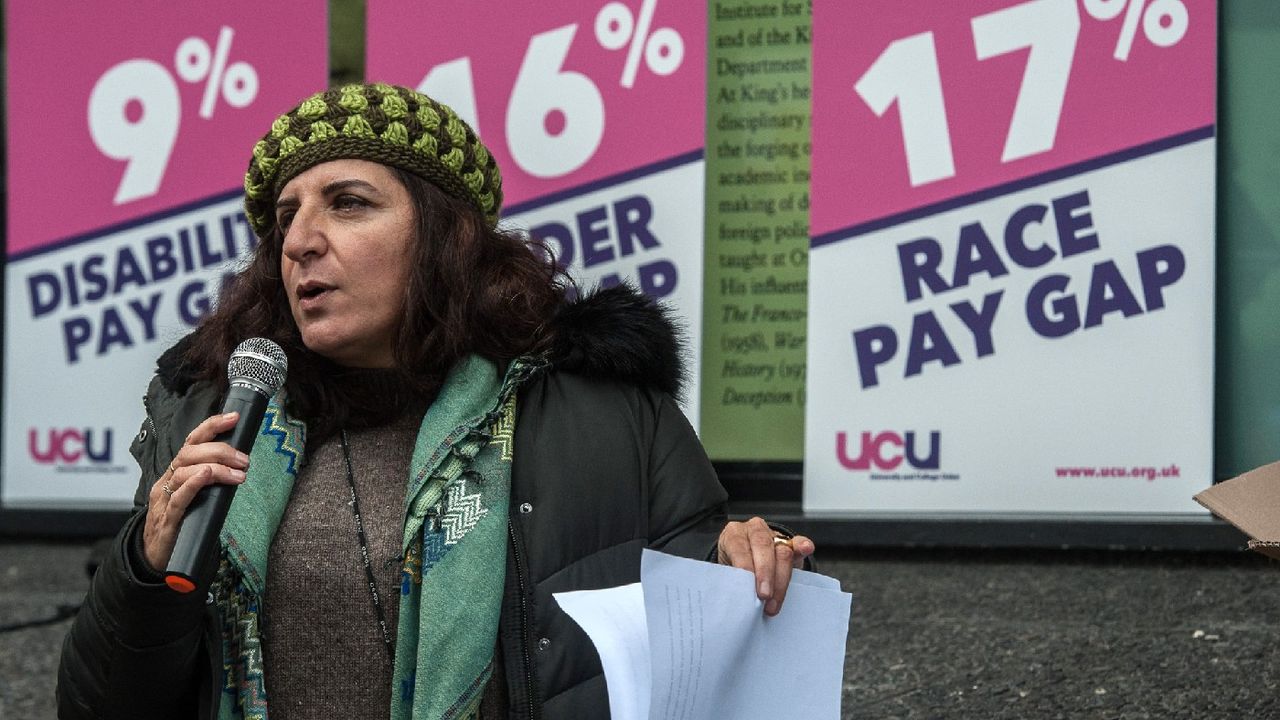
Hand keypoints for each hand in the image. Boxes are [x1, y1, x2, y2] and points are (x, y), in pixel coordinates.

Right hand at [142, 412, 249, 571]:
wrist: (157, 561)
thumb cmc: (181, 526)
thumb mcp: (198, 498)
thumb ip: (213, 481)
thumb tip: (240, 466)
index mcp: (175, 474)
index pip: (191, 442)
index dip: (211, 426)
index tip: (233, 417)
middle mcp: (166, 483)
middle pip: (188, 453)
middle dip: (220, 450)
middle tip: (244, 460)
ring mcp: (164, 501)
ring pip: (184, 472)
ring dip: (216, 468)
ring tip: (238, 474)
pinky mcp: (167, 521)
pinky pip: (178, 498)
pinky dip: (193, 483)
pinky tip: (207, 475)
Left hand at [716, 517, 814, 615]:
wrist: (746, 560)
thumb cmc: (733, 567)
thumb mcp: (727, 570)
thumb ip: (732, 577)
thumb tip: (735, 595)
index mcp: (734, 534)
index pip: (739, 548)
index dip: (745, 568)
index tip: (748, 586)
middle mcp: (753, 530)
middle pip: (762, 547)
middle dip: (765, 574)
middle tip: (764, 596)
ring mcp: (773, 535)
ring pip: (781, 552)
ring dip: (780, 579)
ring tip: (775, 602)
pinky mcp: (790, 542)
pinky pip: (797, 543)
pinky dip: (803, 546)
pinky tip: (807, 548)